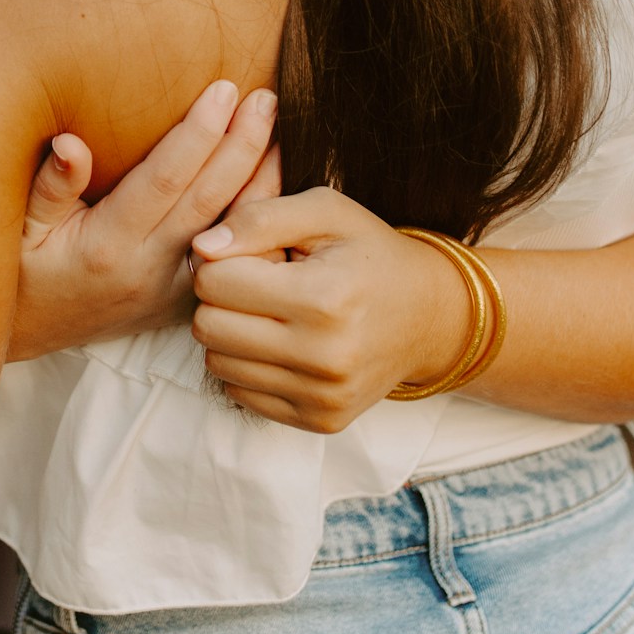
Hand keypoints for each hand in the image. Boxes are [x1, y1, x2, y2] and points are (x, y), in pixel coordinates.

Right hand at [8, 79, 278, 361]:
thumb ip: (50, 186)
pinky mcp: (182, 299)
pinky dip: (255, 218)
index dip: (198, 134)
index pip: (164, 180)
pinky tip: (273, 183)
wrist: (26, 337)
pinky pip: (229, 254)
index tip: (223, 89)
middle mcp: (147, 269)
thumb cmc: (19, 272)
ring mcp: (171, 289)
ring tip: (282, 131)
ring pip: (230, 231)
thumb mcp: (18, 229)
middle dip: (242, 145)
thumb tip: (71, 142)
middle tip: (265, 97)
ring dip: (261, 180)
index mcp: (107, 245)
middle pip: (208, 200)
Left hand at [191, 187, 473, 432]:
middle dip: (222, 299)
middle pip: (208, 327)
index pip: (214, 282)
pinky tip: (284, 344)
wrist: (431, 316)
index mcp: (324, 299)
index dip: (224, 260)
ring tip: (276, 314)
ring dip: (233, 334)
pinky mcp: (320, 420)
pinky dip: (250, 366)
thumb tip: (202, 249)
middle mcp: (324, 356)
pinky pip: (240, 394)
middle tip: (262, 285)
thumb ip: (260, 218)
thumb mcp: (326, 212)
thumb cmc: (371, 255)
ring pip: (218, 364)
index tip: (257, 256)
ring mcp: (323, 396)